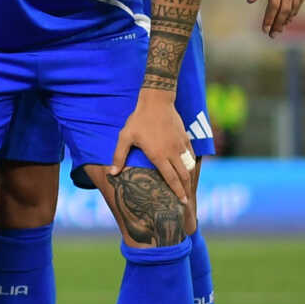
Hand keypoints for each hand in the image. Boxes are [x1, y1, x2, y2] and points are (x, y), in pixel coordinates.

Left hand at [104, 87, 196, 231]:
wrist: (157, 101)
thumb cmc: (139, 120)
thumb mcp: (125, 137)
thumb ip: (119, 156)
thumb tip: (113, 173)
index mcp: (158, 155)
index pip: (171, 178)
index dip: (177, 192)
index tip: (182, 202)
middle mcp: (172, 153)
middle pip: (183, 176)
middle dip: (186, 190)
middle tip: (186, 202)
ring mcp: (180, 145)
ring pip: (188, 167)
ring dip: (189, 179)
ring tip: (188, 189)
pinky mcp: (185, 138)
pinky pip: (191, 155)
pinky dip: (191, 164)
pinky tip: (189, 169)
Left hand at [248, 0, 304, 35]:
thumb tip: (251, 1)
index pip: (274, 4)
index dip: (270, 18)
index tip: (264, 29)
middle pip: (286, 7)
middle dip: (279, 22)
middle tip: (272, 34)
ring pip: (296, 3)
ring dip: (288, 17)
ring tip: (280, 27)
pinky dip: (296, 6)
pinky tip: (290, 13)